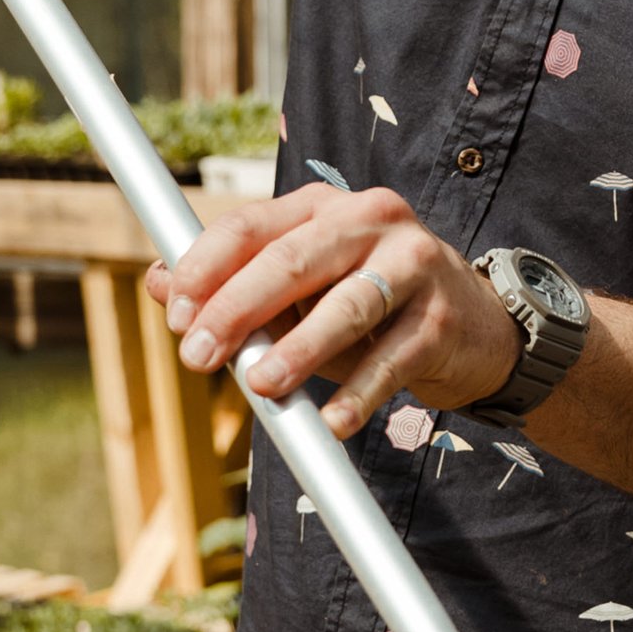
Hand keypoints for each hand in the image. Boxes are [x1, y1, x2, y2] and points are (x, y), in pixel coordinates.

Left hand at [150, 188, 524, 438]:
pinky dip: (360, 394)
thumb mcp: (301, 292)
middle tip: (200, 355)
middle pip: (293, 259)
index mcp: (321, 207)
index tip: (177, 316)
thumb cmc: (369, 308)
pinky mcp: (441, 316)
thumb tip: (158, 283)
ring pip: (347, 305)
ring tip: (263, 386)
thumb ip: (235, 286)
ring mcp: (412, 262)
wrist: (474, 328)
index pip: (251, 227)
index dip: (207, 269)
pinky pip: (393, 358)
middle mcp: (369, 220)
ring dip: (300, 349)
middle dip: (239, 308)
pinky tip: (333, 424)